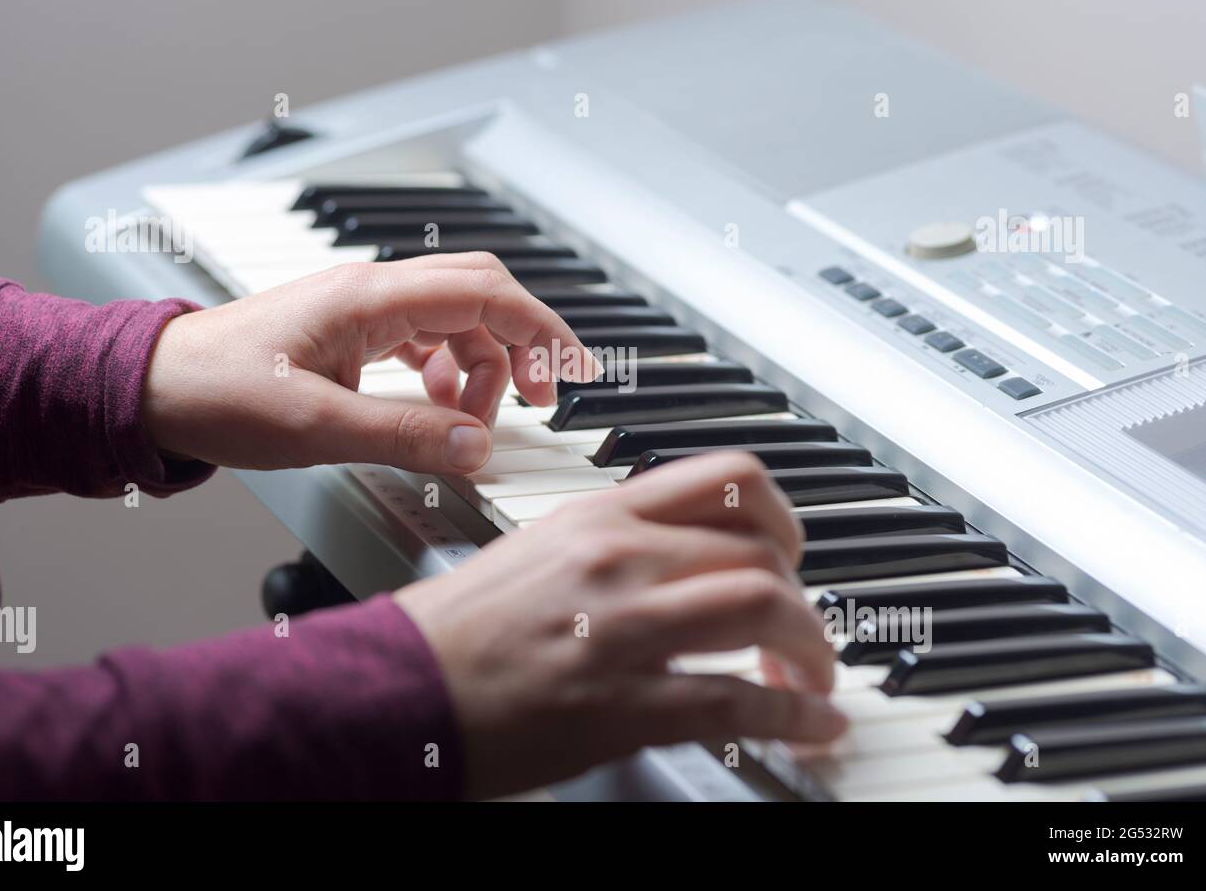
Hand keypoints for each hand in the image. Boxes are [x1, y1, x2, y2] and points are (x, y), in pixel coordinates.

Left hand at [142, 253, 599, 472]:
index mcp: (372, 298)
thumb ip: (406, 435)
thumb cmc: (216, 392)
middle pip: (483, 296)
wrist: (152, 387)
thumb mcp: (317, 426)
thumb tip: (479, 447)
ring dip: (482, 368)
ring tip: (471, 422)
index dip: (542, 331)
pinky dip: (448, 372)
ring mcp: (364, 307)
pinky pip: (426, 338)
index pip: (487, 295)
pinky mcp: (353, 330)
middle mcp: (374, 291)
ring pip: (457, 320)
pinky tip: (435, 406)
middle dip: (523, 345)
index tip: (577, 372)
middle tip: (543, 401)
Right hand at [394, 452, 845, 798]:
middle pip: (760, 549)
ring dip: (809, 648)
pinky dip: (795, 715)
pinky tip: (810, 726)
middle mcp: (617, 558)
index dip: (783, 517)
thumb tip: (680, 557)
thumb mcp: (539, 550)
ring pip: (764, 608)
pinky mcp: (621, 704)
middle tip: (800, 630)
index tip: (788, 550)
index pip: (727, 479)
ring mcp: (622, 628)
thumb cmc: (455, 628)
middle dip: (802, 596)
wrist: (395, 688)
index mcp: (599, 516)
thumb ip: (614, 543)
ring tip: (810, 677)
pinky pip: (738, 703)